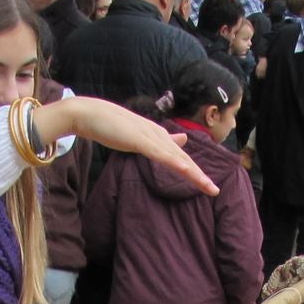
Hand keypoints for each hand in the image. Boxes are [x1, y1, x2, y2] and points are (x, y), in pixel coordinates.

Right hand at [38, 96, 218, 195]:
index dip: (194, 171)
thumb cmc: (110, 125)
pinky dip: (175, 163)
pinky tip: (186, 171)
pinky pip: (161, 155)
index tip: (206, 185)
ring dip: (193, 173)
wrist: (90, 114)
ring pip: (176, 158)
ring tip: (208, 187)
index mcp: (157, 136)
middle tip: (214, 190)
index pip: (179, 156)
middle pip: (183, 158)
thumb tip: (177, 139)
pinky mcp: (140, 140)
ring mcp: (150, 137)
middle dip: (199, 176)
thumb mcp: (137, 134)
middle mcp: (158, 135)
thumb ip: (154, 139)